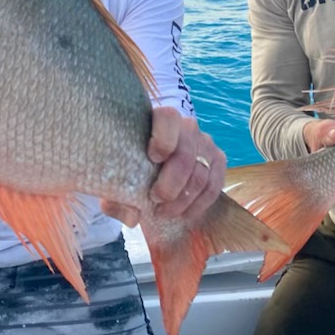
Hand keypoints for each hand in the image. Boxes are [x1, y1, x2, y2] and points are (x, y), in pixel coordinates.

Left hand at [100, 107, 225, 226]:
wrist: (152, 169)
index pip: (168, 118)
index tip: (152, 159)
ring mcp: (205, 142)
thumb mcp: (117, 178)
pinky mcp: (217, 160)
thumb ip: (117, 198)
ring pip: (201, 173)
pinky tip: (184, 214)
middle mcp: (186, 127)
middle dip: (172, 183)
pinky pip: (214, 185)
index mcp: (158, 119)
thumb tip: (132, 217)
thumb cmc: (131, 166)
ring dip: (183, 199)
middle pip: (186, 153)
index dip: (163, 138)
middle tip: (156, 200)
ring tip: (164, 212)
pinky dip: (199, 204)